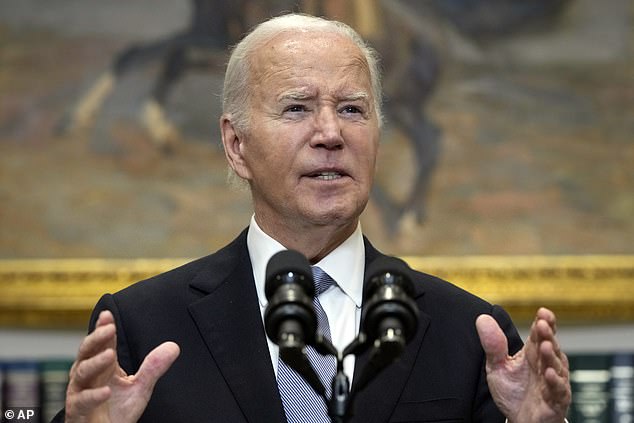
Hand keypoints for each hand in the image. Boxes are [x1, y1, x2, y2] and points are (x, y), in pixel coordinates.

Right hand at [65, 310, 179, 422]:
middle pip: (87, 352)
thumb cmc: (116, 411)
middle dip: (96, 338)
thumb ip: (153, 367)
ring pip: (81, 372)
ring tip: (110, 355)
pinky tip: (106, 391)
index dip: (103, 328)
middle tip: (109, 328)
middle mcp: (88, 375)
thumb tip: (174, 346)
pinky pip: (82, 401)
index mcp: (102, 366)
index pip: (102, 343)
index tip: (109, 315)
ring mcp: (80, 392)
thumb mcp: (140, 387)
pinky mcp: (77, 411)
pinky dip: (93, 395)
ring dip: (95, 363)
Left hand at [476, 307, 570, 422]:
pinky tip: (550, 373)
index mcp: (533, 354)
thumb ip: (493, 344)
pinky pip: (558, 390)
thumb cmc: (513, 392)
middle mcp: (546, 365)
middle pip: (549, 346)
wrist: (519, 420)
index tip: (542, 312)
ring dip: (551, 356)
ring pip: (556, 366)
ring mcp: (552, 382)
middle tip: (543, 324)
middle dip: (547, 335)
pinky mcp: (555, 401)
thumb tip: (482, 318)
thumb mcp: (498, 366)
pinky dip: (555, 382)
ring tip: (545, 345)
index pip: (540, 334)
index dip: (543, 323)